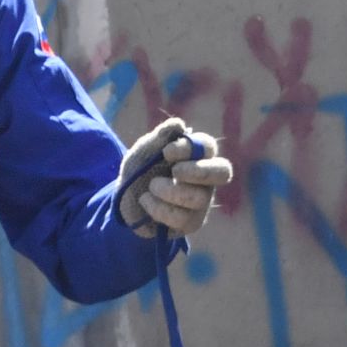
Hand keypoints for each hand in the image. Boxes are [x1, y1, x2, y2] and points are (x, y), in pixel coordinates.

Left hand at [118, 118, 233, 237]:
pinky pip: (182, 218)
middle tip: (175, 172)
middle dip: (199, 172)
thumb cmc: (140, 170)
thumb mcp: (143, 151)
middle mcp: (206, 178)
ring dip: (168, 191)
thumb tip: (179, 124)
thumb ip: (159, 137)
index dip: (190, 148)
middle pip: (223, 172)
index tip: (166, 152)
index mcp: (197, 155)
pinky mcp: (192, 222)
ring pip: (198, 198)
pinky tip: (146, 201)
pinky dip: (158, 208)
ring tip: (150, 187)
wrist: (124, 200)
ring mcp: (202, 201)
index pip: (207, 146)